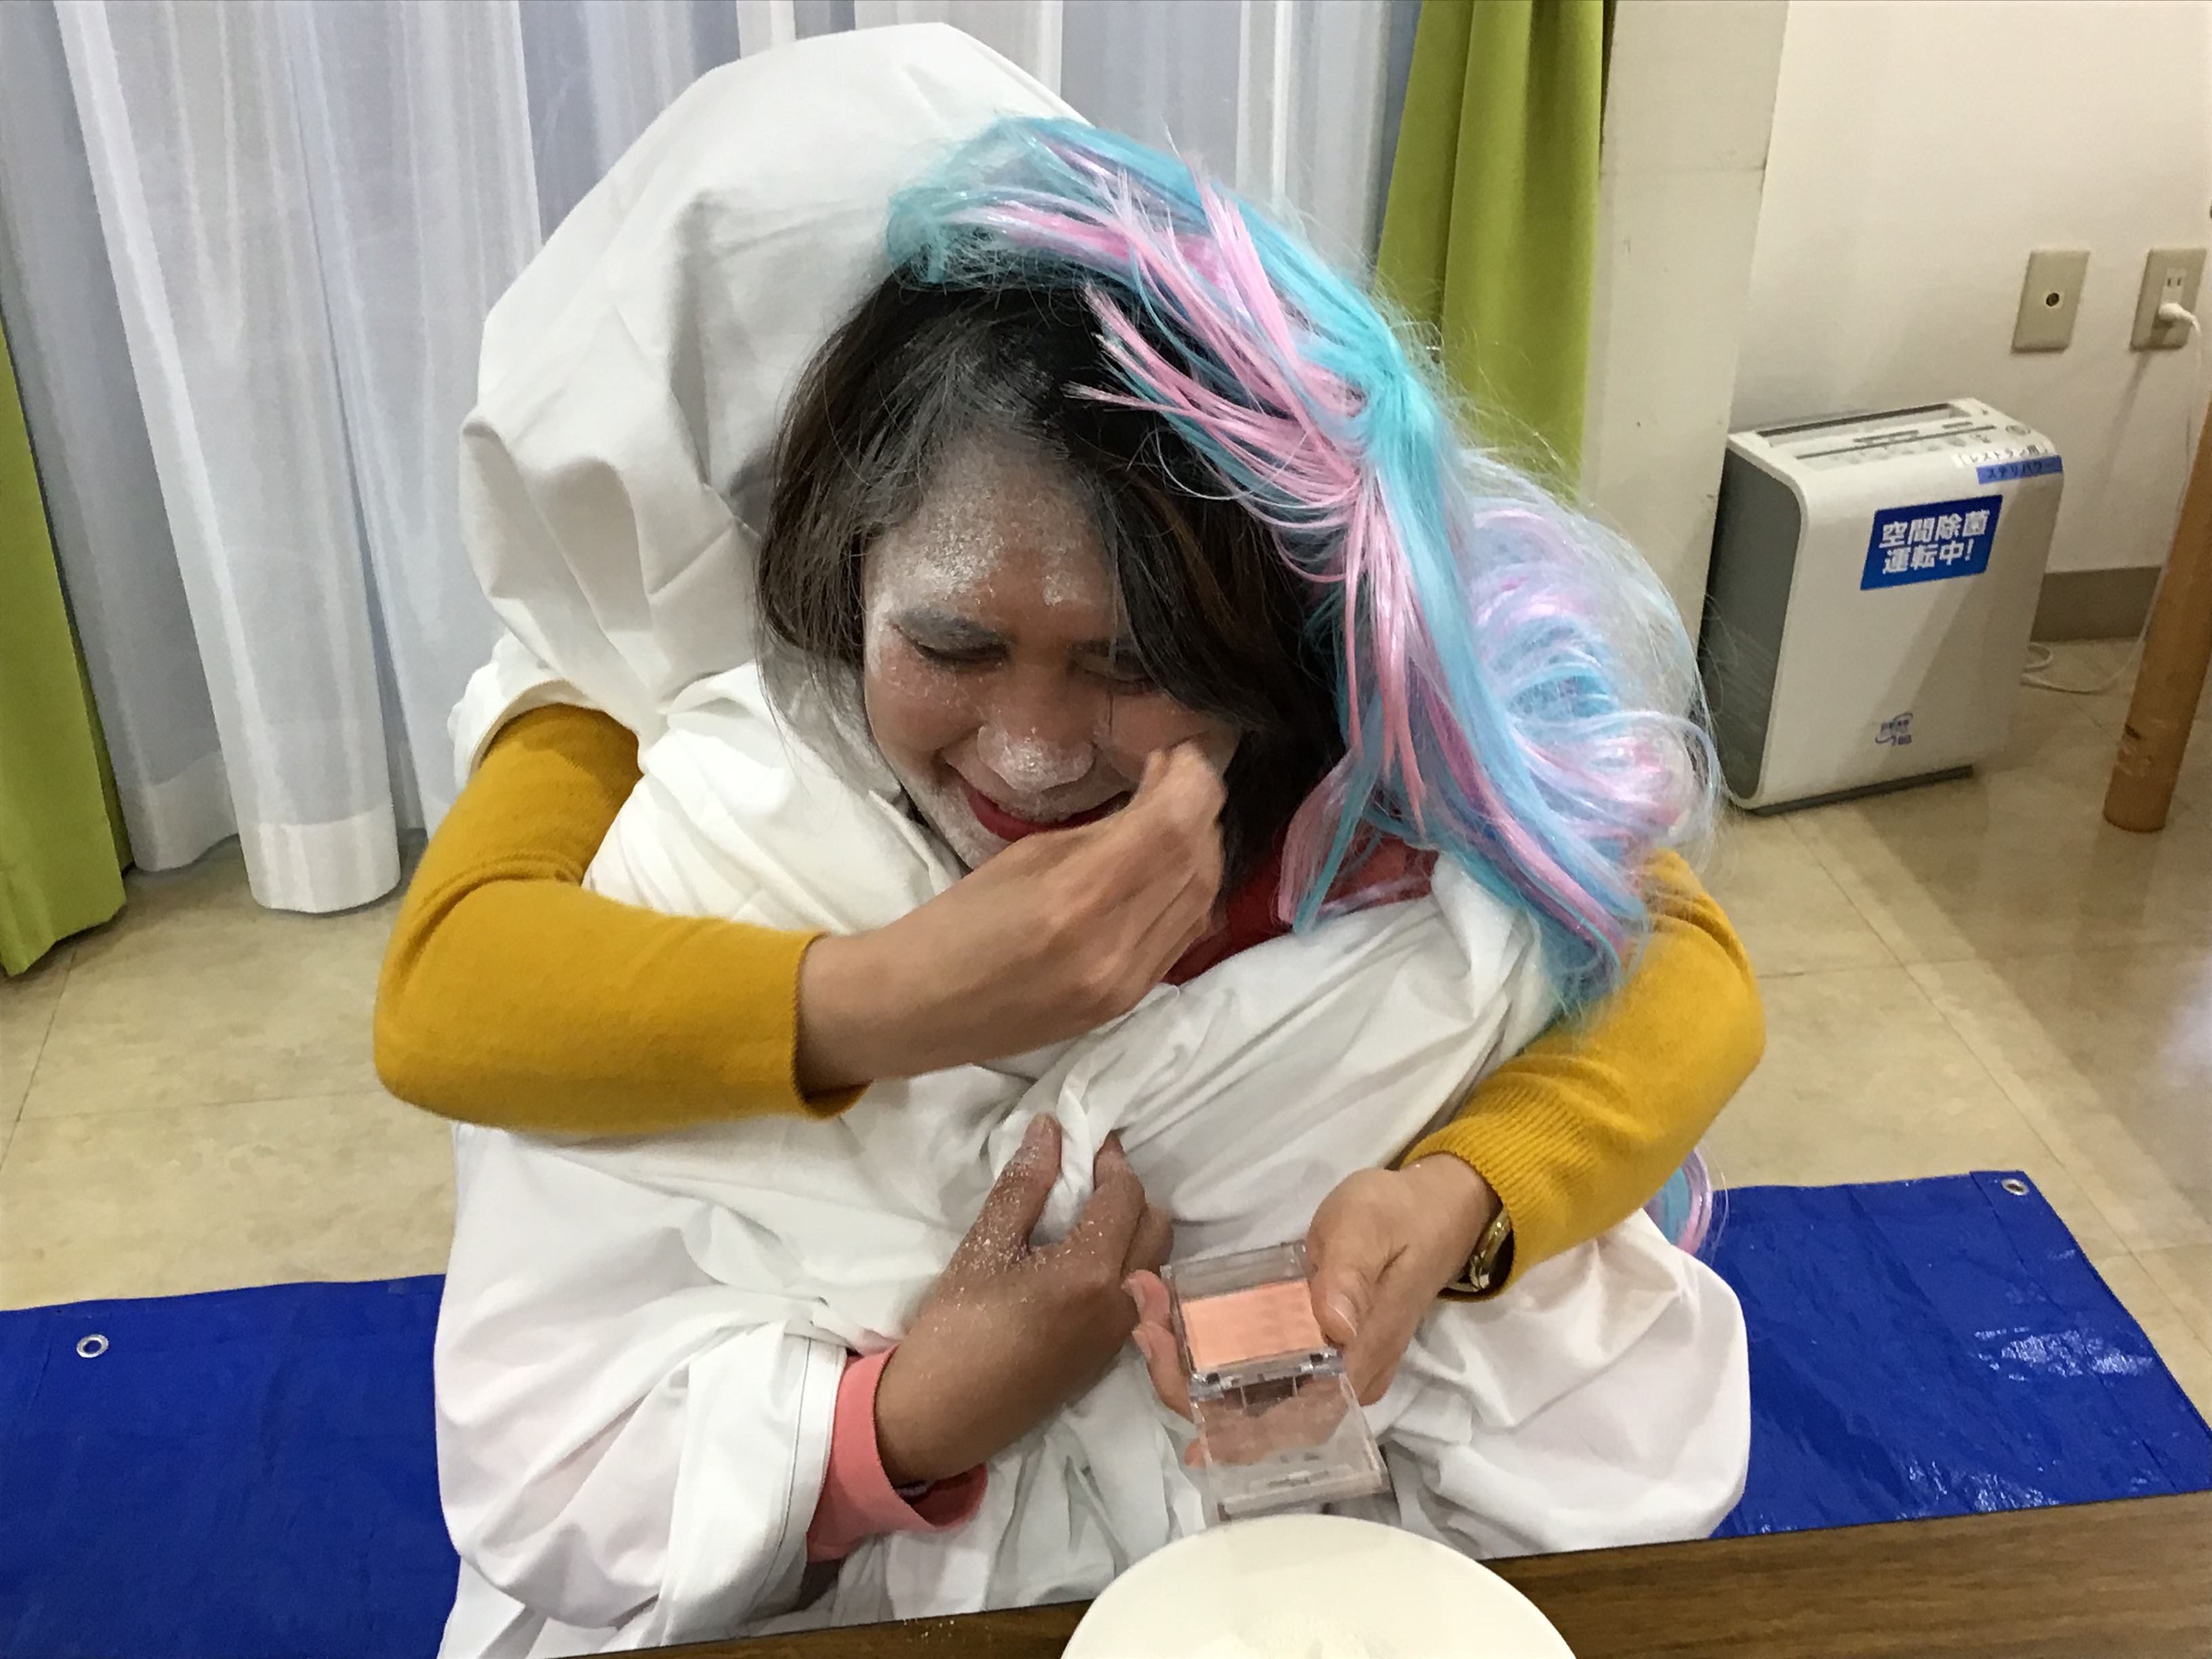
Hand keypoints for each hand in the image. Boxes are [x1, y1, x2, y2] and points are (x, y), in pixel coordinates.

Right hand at [797, 746, 1224, 1091]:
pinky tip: (1168, 868)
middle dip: (1199, 809)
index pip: (1174, 826)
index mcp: (1075, 896)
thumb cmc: (958, 921)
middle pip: (1198, 861)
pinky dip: (1188, 892)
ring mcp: (1127, 982)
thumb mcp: (1026, 856)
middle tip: (1177, 778)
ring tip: (1176, 817)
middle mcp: (1114, 945)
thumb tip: (1161, 796)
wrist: (923, 1009)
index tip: (1178, 754)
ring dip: (1200, 849)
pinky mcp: (1130, 1002)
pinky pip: (1185, 935)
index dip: (1194, 780)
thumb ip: (1103, 832)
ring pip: (1202, 900)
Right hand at [873, 1117, 1172, 1485]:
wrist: (943, 1418)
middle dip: (1128, 1194)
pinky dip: (1127, 1264)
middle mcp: (1121, 1303)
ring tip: (1083, 1218)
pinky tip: (1083, 1260)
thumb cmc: (955, 1329)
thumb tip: (1051, 1129)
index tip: (1085, 1143)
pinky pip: (1140, 1294)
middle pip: (1156, 1226)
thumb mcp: (982, 1248)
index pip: (1125, 1195)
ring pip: (1155, 1262)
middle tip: (1084, 1180)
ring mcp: (1121, 1334)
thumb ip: (1024, 1185)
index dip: (1109, 1161)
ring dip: (1133, 1230)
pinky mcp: (1111, 1355)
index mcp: (1091, 1273)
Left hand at [1129, 1158, 1500, 1418]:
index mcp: (1355, 1367)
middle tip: (1143, 1323)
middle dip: (1186, 1381)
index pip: (1281, 1417)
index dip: (1220, 1414)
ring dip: (1189, 1365)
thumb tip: (1332, 1327)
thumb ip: (1350, 1277)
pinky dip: (1208, 1350)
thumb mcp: (1371, 1230)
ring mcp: (1322, 1368)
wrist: (1434, 1208)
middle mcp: (1337, 1382)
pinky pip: (1251, 1366)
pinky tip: (1173, 1318)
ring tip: (1147, 1314)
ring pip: (1245, 1392)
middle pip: (1252, 1414)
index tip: (1169, 1383)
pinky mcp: (1309, 1346)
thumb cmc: (1401, 1216)